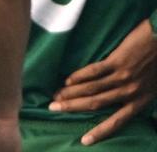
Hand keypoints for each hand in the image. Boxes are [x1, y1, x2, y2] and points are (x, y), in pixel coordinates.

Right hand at [49, 18, 156, 145]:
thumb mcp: (153, 86)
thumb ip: (138, 96)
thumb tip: (121, 105)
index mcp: (141, 101)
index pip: (118, 121)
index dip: (100, 131)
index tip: (84, 140)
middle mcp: (131, 91)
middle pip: (97, 103)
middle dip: (73, 107)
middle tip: (53, 108)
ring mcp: (124, 76)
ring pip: (92, 88)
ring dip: (71, 92)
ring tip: (56, 95)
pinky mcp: (118, 61)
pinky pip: (94, 71)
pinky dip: (79, 76)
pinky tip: (68, 79)